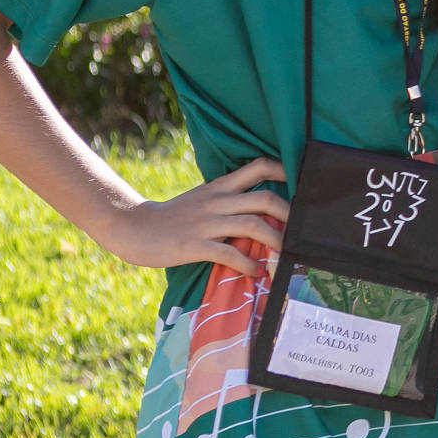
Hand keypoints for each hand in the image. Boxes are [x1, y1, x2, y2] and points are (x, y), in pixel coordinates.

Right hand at [97, 158, 287, 276]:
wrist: (133, 227)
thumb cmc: (173, 216)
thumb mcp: (203, 198)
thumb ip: (229, 200)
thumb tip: (263, 208)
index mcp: (219, 186)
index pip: (257, 166)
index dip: (283, 171)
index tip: (303, 183)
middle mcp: (217, 201)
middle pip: (264, 198)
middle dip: (289, 213)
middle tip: (302, 228)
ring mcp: (206, 223)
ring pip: (252, 225)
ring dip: (276, 240)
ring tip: (286, 253)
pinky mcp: (194, 245)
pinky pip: (230, 254)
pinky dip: (249, 264)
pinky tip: (257, 272)